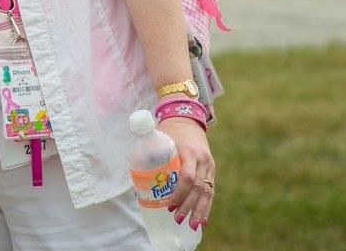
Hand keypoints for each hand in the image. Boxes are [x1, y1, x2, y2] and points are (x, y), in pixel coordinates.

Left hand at [159, 116, 215, 231]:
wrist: (188, 120)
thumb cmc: (171, 131)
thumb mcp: (161, 139)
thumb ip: (150, 155)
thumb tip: (134, 175)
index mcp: (189, 152)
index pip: (187, 176)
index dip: (179, 193)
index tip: (170, 205)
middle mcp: (202, 160)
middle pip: (198, 188)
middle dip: (188, 206)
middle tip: (176, 218)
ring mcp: (209, 165)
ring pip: (207, 192)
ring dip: (199, 210)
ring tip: (192, 225)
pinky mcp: (211, 170)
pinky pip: (210, 190)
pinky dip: (207, 206)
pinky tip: (203, 219)